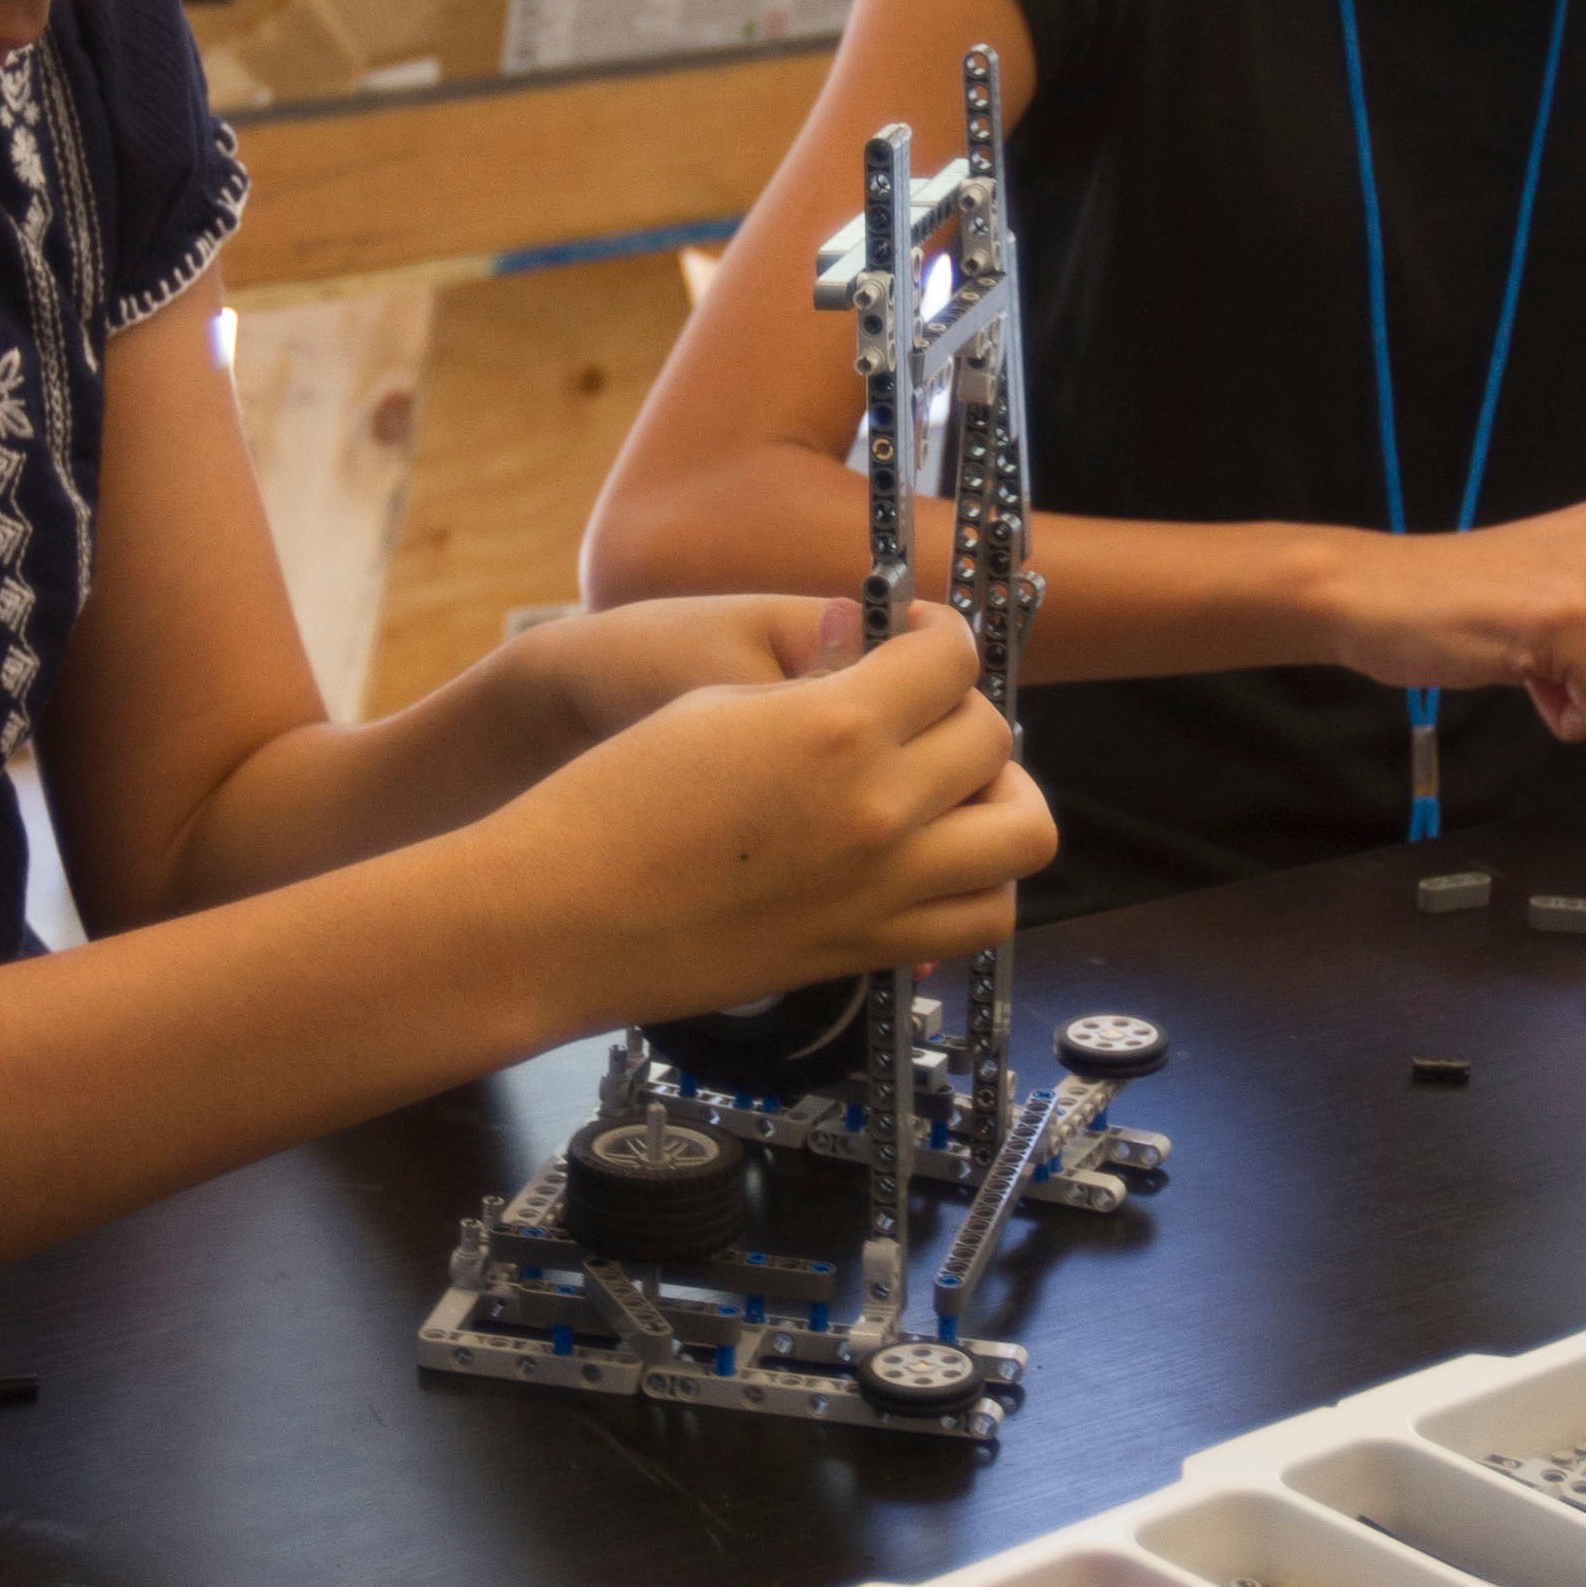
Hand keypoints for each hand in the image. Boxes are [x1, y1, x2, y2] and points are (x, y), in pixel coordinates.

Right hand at [526, 599, 1051, 1023]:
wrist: (561, 918)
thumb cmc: (613, 797)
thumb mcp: (716, 700)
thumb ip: (818, 682)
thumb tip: (882, 662)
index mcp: (835, 726)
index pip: (952, 659)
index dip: (942, 637)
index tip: (918, 641)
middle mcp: (879, 808)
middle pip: (994, 740)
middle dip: (964, 712)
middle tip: (923, 713)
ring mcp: (883, 889)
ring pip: (1023, 836)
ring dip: (1003, 801)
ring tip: (954, 792)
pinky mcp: (868, 950)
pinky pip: (981, 919)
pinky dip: (983, 884)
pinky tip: (937, 861)